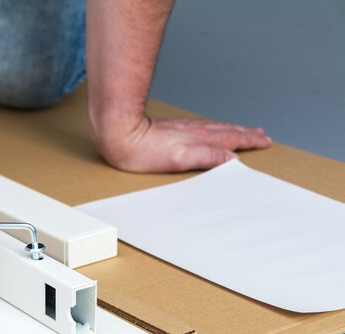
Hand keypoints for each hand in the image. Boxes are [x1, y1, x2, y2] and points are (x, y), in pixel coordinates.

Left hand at [94, 116, 271, 172]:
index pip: (229, 138)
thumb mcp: (178, 158)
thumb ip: (205, 156)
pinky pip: (201, 127)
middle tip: (261, 134)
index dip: (248, 140)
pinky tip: (209, 129)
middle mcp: (192, 131)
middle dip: (245, 133)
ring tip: (243, 130)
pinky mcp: (170, 129)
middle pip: (225, 130)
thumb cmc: (141, 151)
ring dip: (231, 129)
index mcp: (197, 139)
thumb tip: (230, 158)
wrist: (117, 134)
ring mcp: (181, 128)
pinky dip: (213, 128)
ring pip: (213, 127)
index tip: (264, 140)